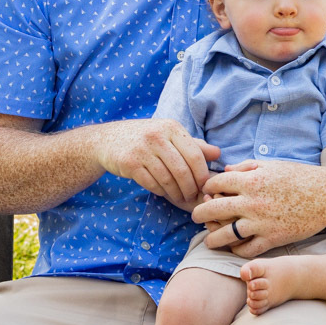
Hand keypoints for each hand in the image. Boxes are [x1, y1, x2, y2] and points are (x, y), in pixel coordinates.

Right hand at [95, 119, 218, 208]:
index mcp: (171, 127)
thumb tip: (218, 153)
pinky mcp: (129, 163)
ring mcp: (141, 149)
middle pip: (182, 169)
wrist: (107, 140)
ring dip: (176, 192)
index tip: (204, 185)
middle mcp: (156, 136)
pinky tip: (162, 191)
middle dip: (190, 187)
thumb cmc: (144, 138)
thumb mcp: (168, 135)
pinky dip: (160, 191)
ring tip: (179, 197)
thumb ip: (193, 145)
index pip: (195, 154)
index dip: (202, 174)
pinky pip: (151, 184)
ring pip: (167, 179)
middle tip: (192, 196)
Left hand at [191, 159, 325, 256]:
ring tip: (208, 240)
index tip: (205, 193)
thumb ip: (246, 166)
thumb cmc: (299, 177)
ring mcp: (262, 222)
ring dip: (212, 238)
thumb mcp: (272, 165)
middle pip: (215, 209)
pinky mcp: (273, 239)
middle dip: (200, 214)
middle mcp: (253, 201)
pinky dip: (236, 250)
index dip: (207, 188)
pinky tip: (232, 248)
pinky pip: (247, 249)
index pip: (216, 184)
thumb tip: (226, 170)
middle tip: (196, 217)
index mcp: (252, 180)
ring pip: (226, 234)